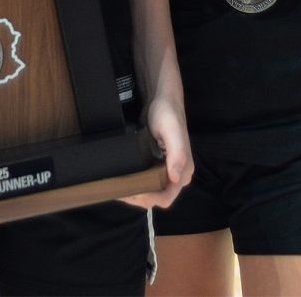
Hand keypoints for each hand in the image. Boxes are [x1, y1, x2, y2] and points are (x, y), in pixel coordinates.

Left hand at [122, 94, 192, 209]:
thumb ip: (178, 154)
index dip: (148, 199)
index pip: (165, 197)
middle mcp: (176, 174)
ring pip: (150, 192)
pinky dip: (135, 185)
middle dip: (138, 198)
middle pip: (156, 197)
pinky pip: (147, 182)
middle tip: (118, 191)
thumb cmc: (168, 114)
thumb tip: (176, 177)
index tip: (130, 193)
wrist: (161, 100)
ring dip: (134, 194)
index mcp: (183, 171)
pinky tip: (122, 181)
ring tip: (116, 188)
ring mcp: (166, 171)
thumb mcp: (172, 131)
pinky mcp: (157, 165)